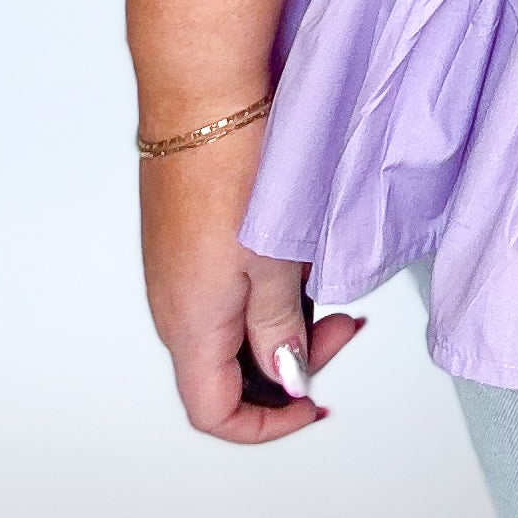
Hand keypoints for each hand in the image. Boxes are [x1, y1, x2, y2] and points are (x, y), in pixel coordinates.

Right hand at [139, 121, 365, 442]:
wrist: (203, 93)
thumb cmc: (235, 170)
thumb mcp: (273, 262)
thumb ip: (279, 329)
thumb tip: (287, 376)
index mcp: (189, 325)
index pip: (214, 413)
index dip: (268, 423)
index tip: (318, 401)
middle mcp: (174, 305)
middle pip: (226, 373)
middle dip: (289, 363)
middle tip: (344, 325)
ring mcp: (177, 269)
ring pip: (229, 328)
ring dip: (280, 323)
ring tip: (324, 284)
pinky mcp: (186, 236)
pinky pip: (223, 288)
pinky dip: (263, 290)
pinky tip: (298, 257)